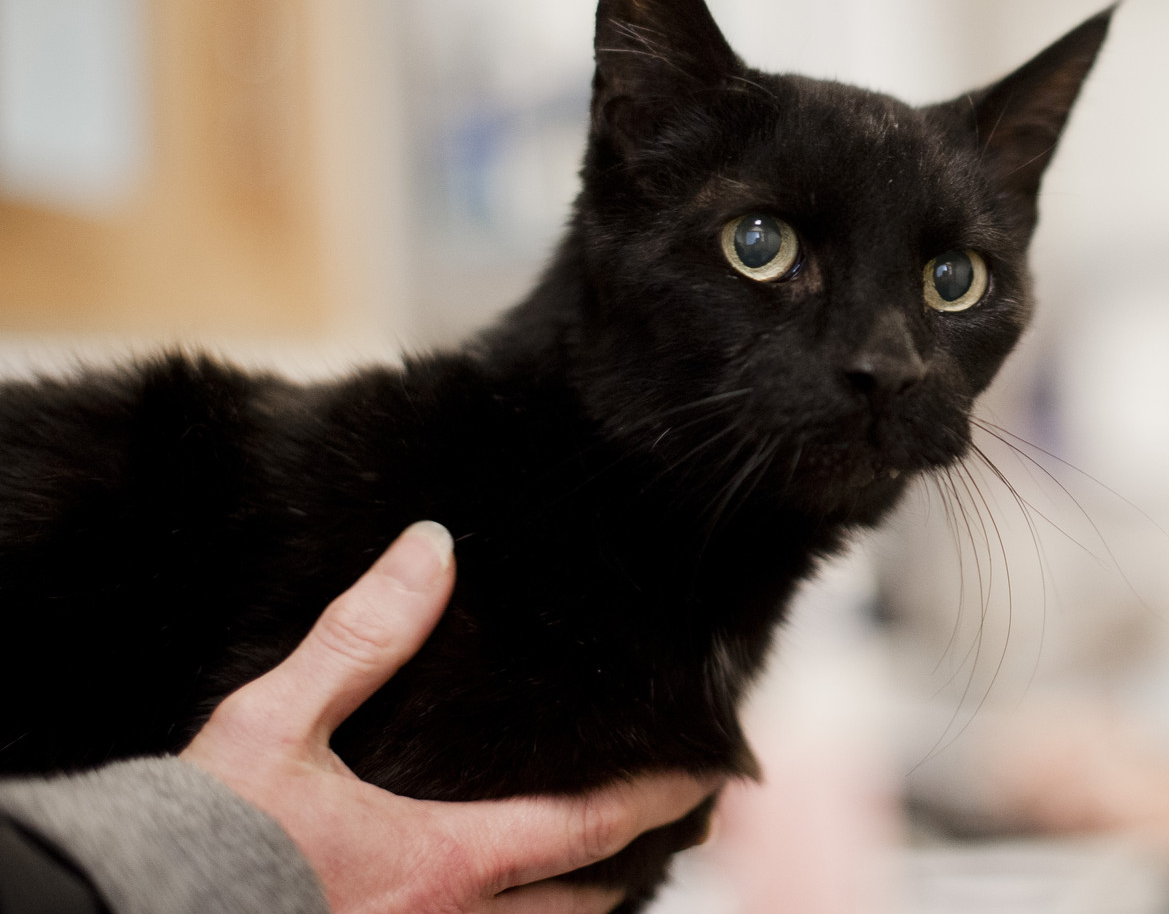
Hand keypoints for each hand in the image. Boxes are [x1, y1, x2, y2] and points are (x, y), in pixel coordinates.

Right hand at [182, 521, 713, 913]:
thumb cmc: (202, 833)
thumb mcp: (278, 723)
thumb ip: (363, 637)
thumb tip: (433, 546)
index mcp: (444, 864)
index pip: (589, 830)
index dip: (658, 798)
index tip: (711, 773)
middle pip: (579, 906)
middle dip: (635, 867)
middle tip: (681, 828)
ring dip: (576, 902)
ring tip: (605, 866)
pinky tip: (506, 893)